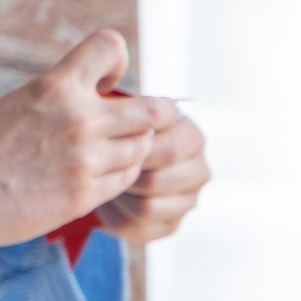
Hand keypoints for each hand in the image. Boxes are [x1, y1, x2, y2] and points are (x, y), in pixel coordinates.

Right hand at [0, 29, 170, 252]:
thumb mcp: (15, 104)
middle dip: (156, 114)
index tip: (106, 80)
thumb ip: (58, 101)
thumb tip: (90, 102)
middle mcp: (80, 119)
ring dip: (134, 148)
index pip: (111, 46)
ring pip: (144, 149)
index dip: (116, 61)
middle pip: (154, 111)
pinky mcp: (87, 195)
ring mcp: (87, 160)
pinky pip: (128, 179)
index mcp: (55, 86)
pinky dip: (122, 175)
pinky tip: (99, 174)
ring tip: (110, 151)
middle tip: (144, 121)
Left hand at [96, 108, 207, 243]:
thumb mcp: (115, 107)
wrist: (100, 165)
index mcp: (191, 136)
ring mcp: (189, 200)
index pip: (168, 147)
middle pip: (159, 180)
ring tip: (103, 181)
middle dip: (124, 174)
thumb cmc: (108, 130)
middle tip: (102, 164)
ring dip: (118, 195)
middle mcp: (199, 169)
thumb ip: (122, 98)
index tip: (108, 141)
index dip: (134, 148)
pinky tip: (107, 201)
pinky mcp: (173, 225)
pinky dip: (116, 217)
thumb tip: (115, 72)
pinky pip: (141, 228)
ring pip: (148, 207)